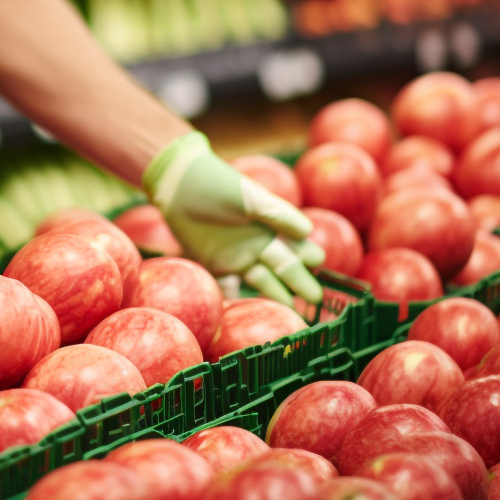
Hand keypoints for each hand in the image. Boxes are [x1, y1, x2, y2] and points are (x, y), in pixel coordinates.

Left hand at [144, 132, 325, 304]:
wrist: (180, 185)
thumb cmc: (219, 185)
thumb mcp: (250, 197)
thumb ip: (277, 213)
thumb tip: (307, 231)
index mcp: (271, 226)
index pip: (296, 245)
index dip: (309, 255)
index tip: (320, 265)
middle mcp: (258, 244)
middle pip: (284, 268)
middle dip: (300, 283)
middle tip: (315, 299)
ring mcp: (237, 257)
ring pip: (262, 281)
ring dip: (275, 296)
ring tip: (290, 313)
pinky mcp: (214, 265)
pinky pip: (228, 287)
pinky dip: (235, 300)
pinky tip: (244, 314)